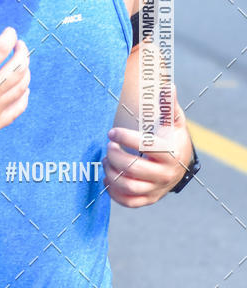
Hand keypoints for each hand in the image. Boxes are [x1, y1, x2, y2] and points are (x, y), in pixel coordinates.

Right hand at [0, 17, 29, 153]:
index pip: (1, 49)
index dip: (9, 37)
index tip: (9, 32)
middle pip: (17, 68)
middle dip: (22, 52)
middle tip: (19, 45)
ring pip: (21, 87)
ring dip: (25, 71)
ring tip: (20, 63)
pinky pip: (17, 109)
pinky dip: (23, 95)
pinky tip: (22, 87)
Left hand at [103, 88, 193, 206]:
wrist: (182, 164)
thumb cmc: (173, 138)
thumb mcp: (174, 121)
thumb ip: (169, 106)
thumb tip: (168, 86)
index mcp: (171, 154)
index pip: (146, 146)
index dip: (125, 138)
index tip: (112, 132)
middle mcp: (165, 174)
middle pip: (133, 169)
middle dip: (115, 156)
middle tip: (108, 147)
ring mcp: (157, 189)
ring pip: (128, 187)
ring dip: (111, 173)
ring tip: (106, 159)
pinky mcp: (149, 199)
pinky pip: (128, 201)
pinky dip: (114, 191)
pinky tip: (107, 177)